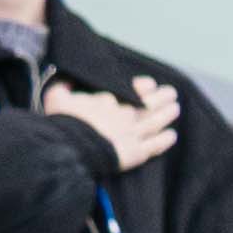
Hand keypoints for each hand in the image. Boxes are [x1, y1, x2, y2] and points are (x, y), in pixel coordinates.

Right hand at [56, 79, 180, 172]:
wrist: (71, 147)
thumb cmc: (63, 121)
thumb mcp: (56, 97)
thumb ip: (64, 87)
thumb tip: (67, 79)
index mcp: (107, 100)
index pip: (131, 90)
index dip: (143, 87)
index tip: (150, 84)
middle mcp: (125, 114)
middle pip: (149, 105)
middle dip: (162, 97)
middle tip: (171, 93)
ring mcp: (133, 133)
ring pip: (155, 122)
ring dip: (167, 115)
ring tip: (176, 109)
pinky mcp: (136, 153)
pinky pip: (155, 146)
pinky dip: (165, 140)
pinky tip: (172, 136)